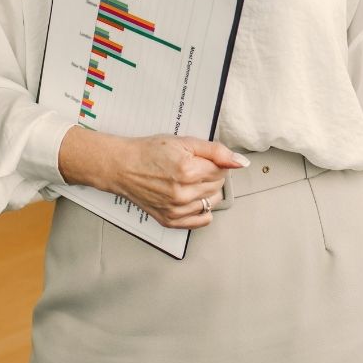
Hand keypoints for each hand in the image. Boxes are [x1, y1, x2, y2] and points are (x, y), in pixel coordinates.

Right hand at [58, 129, 244, 228]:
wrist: (122, 167)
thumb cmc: (149, 153)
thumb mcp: (184, 142)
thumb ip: (216, 151)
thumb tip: (240, 162)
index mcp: (188, 171)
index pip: (222, 170)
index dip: (214, 162)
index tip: (201, 159)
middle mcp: (182, 194)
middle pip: (218, 187)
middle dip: (211, 176)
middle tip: (194, 168)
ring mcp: (176, 210)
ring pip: (212, 202)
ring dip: (207, 191)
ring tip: (190, 181)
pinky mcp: (170, 220)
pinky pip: (201, 220)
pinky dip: (202, 210)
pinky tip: (192, 198)